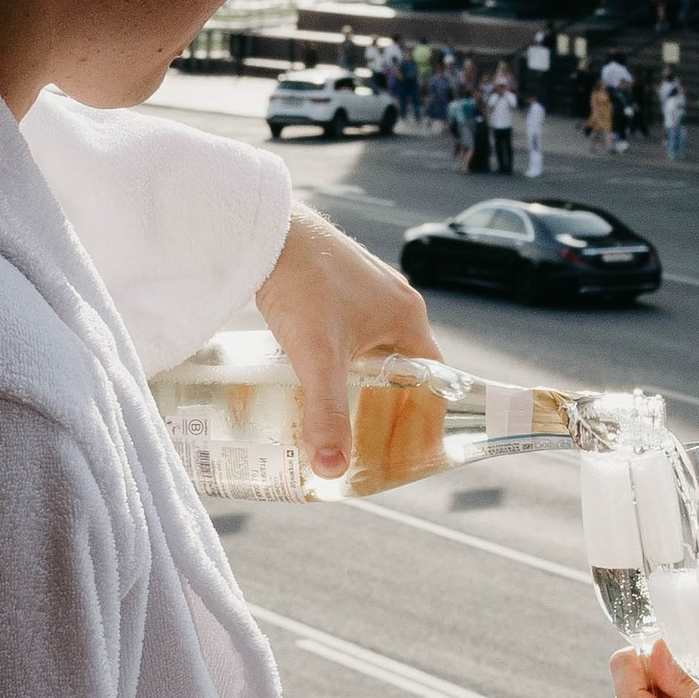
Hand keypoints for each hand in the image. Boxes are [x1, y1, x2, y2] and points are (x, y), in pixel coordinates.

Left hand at [257, 202, 437, 477]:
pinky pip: (347, 324)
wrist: (268, 229)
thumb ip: (326, 414)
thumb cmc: (302, 284)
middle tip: (363, 428)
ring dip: (356, 371)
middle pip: (400, 361)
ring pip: (370, 342)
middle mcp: (394, 297)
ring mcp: (364, 286)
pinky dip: (336, 348)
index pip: (430, 375)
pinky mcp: (335, 280)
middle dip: (384, 395)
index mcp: (407, 316)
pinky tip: (309, 363)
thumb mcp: (317, 358)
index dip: (420, 407)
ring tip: (333, 402)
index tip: (402, 437)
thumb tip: (332, 468)